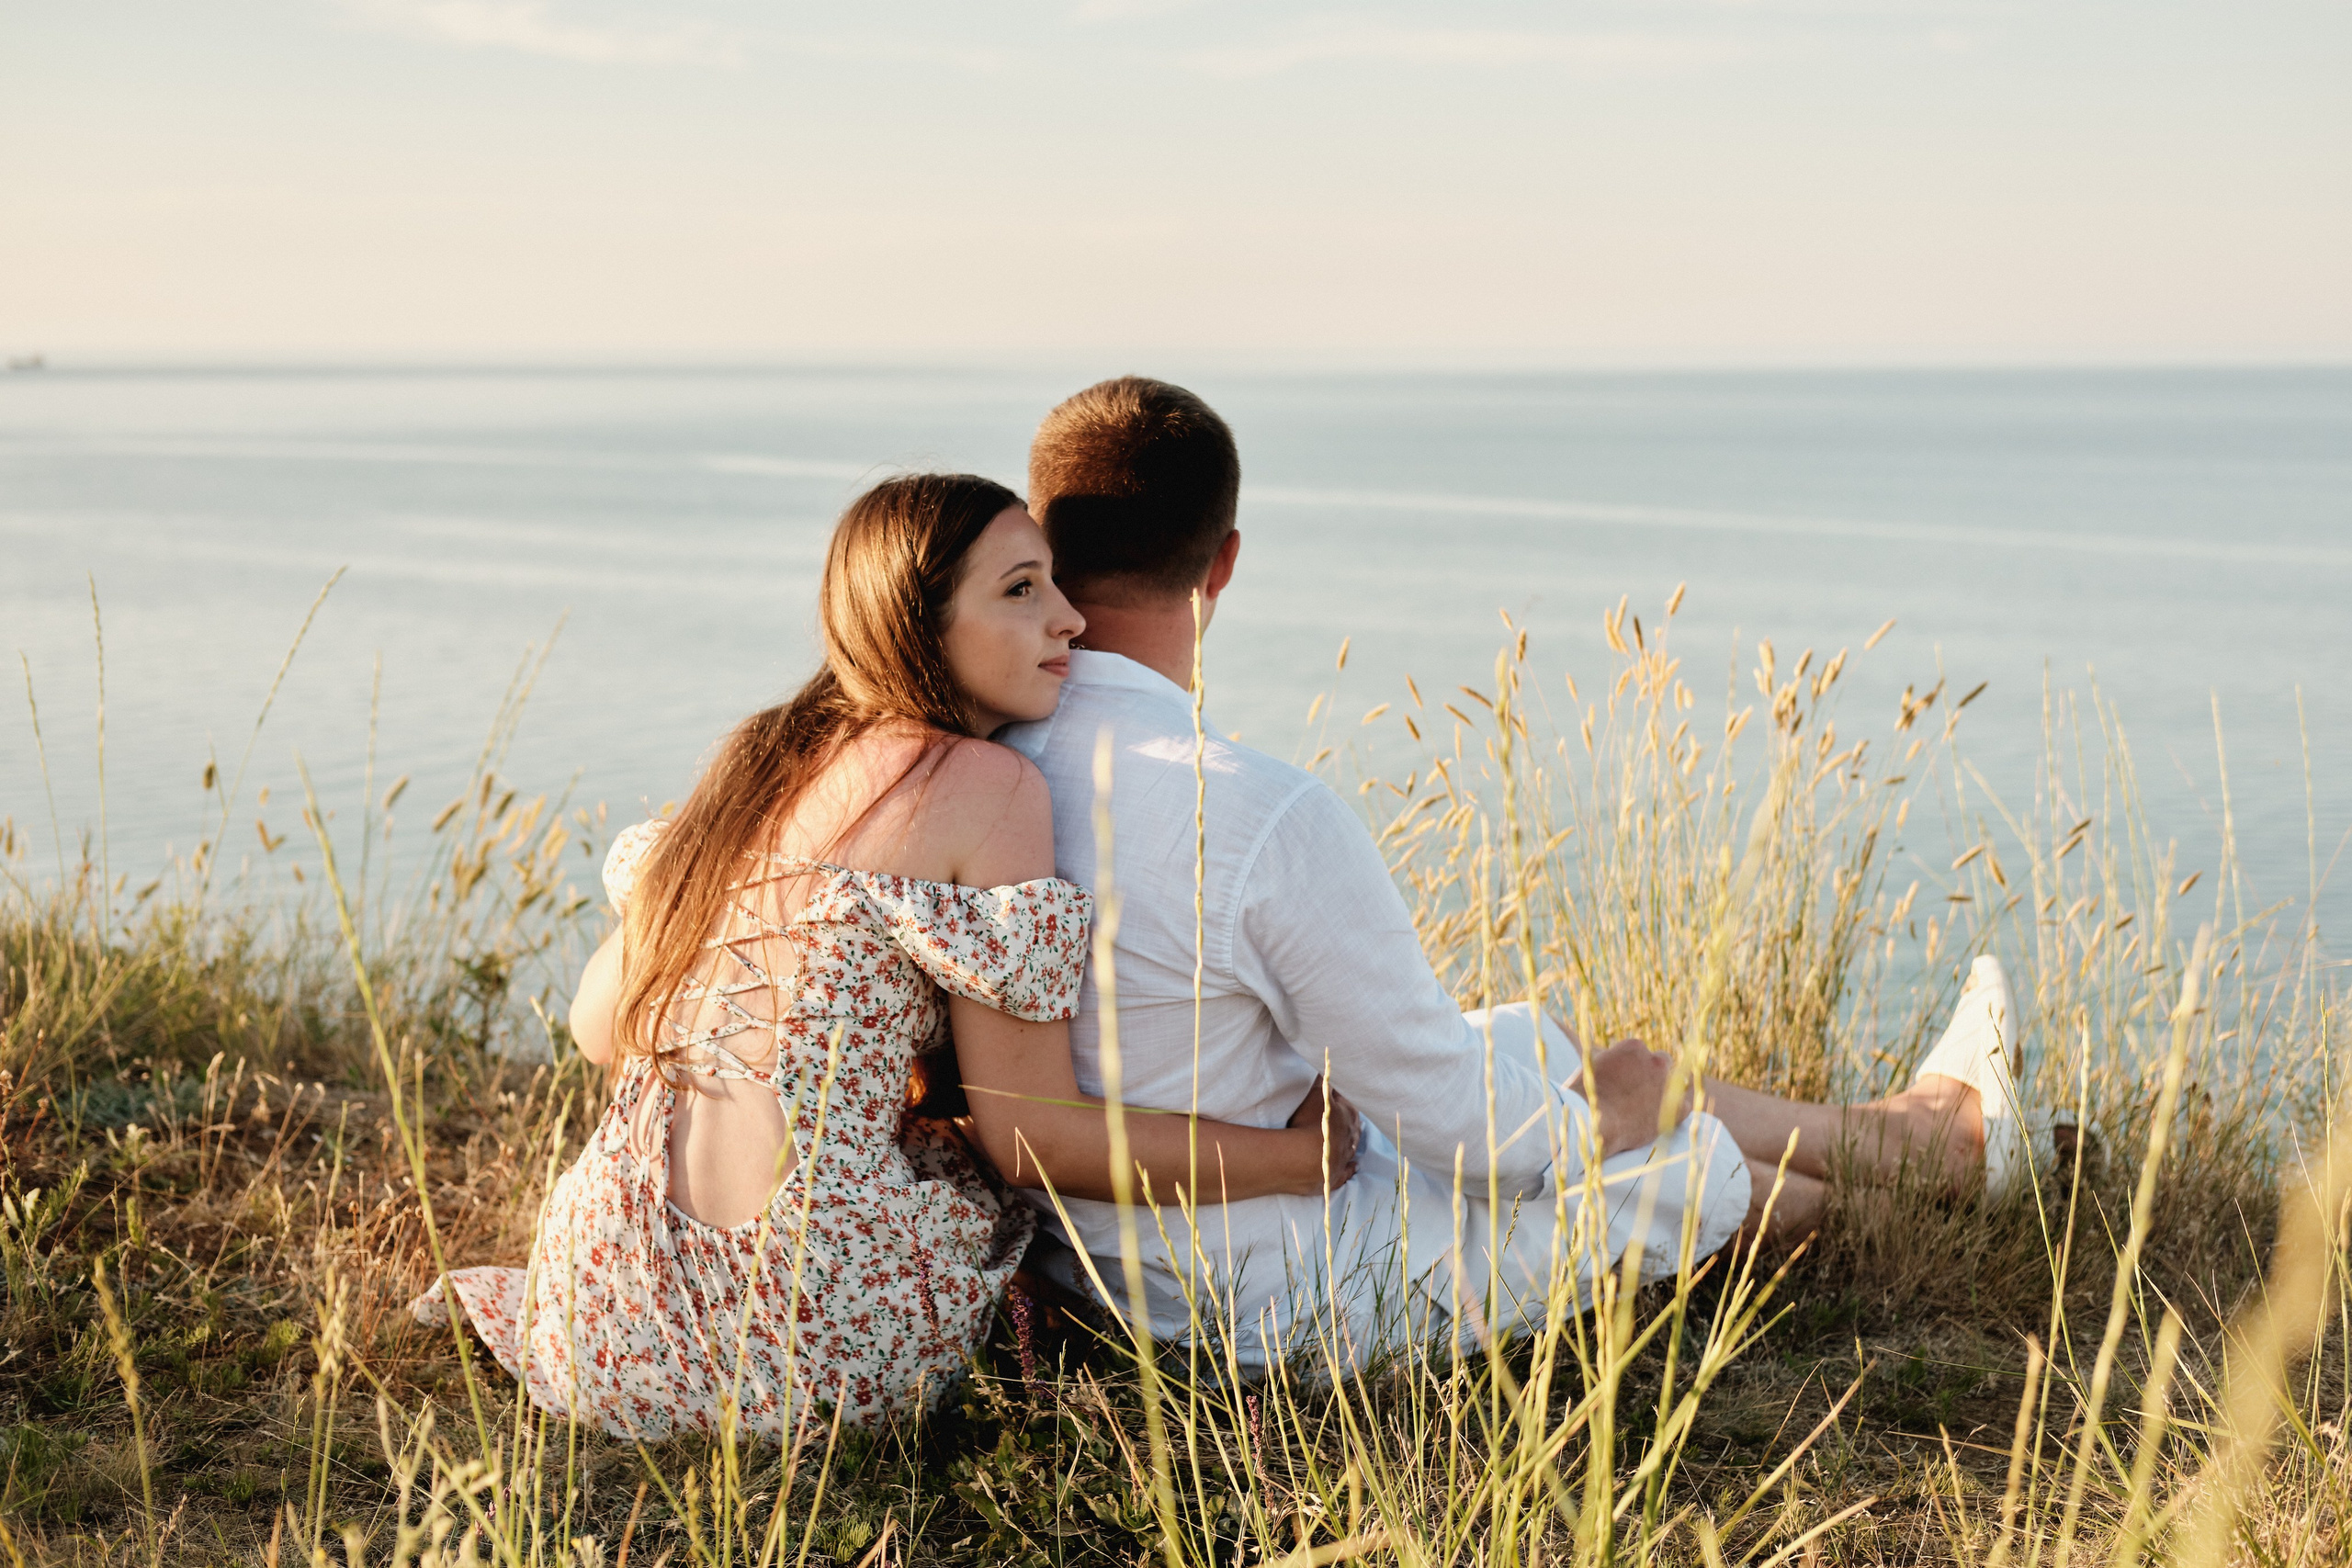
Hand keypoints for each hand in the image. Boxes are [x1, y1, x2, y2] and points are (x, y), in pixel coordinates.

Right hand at [1287, 1074, 1362, 1193]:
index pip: (1344, 1103)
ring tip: (1346, 1139)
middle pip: (1352, 1125)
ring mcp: (1346, 1156)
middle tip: (1340, 1118)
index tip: (1331, 1098)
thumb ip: (1321, 1081)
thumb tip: (1326, 1069)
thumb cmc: (1309, 1124)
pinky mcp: (1337, 1174)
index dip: (1336, 1100)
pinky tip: (1354, 1165)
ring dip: (1349, 1142)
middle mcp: (1351, 1135)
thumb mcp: (1314, 1096)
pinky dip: (1351, 1167)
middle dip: (1347, 1122)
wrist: (1306, 1159)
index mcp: (1348, 1113)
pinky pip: (1348, 1170)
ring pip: (1352, 1147)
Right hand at [1584, 1038, 1686, 1157]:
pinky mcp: (1677, 1108)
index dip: (1634, 1067)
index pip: (1641, 1052)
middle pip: (1662, 1062)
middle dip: (1653, 1074)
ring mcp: (1668, 1083)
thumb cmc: (1585, 1095)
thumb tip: (1608, 1059)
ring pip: (1675, 1082)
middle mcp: (1656, 1060)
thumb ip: (1607, 1058)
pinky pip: (1684, 1106)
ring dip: (1664, 1091)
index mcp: (1635, 1046)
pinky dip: (1674, 1112)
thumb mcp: (1592, 1066)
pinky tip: (1660, 1120)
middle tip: (1640, 1092)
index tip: (1627, 1079)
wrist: (1594, 1123)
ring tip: (1649, 1108)